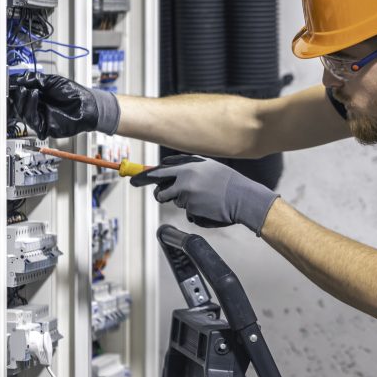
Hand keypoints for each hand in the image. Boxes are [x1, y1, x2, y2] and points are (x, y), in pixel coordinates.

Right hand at [7, 73, 119, 137]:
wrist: (87, 104)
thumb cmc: (74, 93)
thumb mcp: (52, 81)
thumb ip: (35, 79)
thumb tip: (20, 79)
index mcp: (37, 98)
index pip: (20, 97)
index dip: (14, 91)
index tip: (10, 83)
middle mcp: (37, 109)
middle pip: (19, 107)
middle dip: (17, 96)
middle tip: (19, 87)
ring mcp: (41, 119)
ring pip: (23, 114)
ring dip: (23, 101)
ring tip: (28, 90)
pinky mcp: (46, 128)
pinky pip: (33, 122)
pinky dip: (31, 109)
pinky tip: (35, 96)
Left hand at [130, 155, 280, 234]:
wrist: (243, 198)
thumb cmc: (227, 181)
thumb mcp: (207, 165)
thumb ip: (186, 166)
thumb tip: (167, 167)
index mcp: (186, 168)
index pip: (158, 172)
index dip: (144, 177)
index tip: (134, 180)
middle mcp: (184, 181)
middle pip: (160, 191)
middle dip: (158, 193)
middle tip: (160, 195)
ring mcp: (187, 197)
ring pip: (175, 201)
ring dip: (183, 201)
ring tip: (202, 197)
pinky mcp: (192, 210)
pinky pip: (187, 211)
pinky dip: (195, 210)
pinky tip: (208, 206)